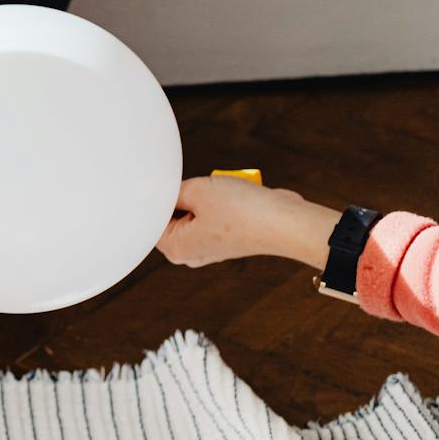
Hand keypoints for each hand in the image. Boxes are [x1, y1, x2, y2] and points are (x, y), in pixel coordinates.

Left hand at [158, 176, 341, 269]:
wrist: (287, 222)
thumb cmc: (243, 210)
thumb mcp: (197, 189)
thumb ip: (172, 190)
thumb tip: (160, 190)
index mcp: (175, 248)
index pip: (151, 219)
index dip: (160, 197)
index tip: (174, 186)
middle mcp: (189, 253)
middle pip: (172, 214)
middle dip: (184, 196)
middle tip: (202, 190)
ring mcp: (209, 246)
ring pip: (194, 210)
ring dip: (205, 195)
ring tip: (222, 195)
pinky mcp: (227, 237)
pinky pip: (214, 211)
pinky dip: (221, 200)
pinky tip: (235, 198)